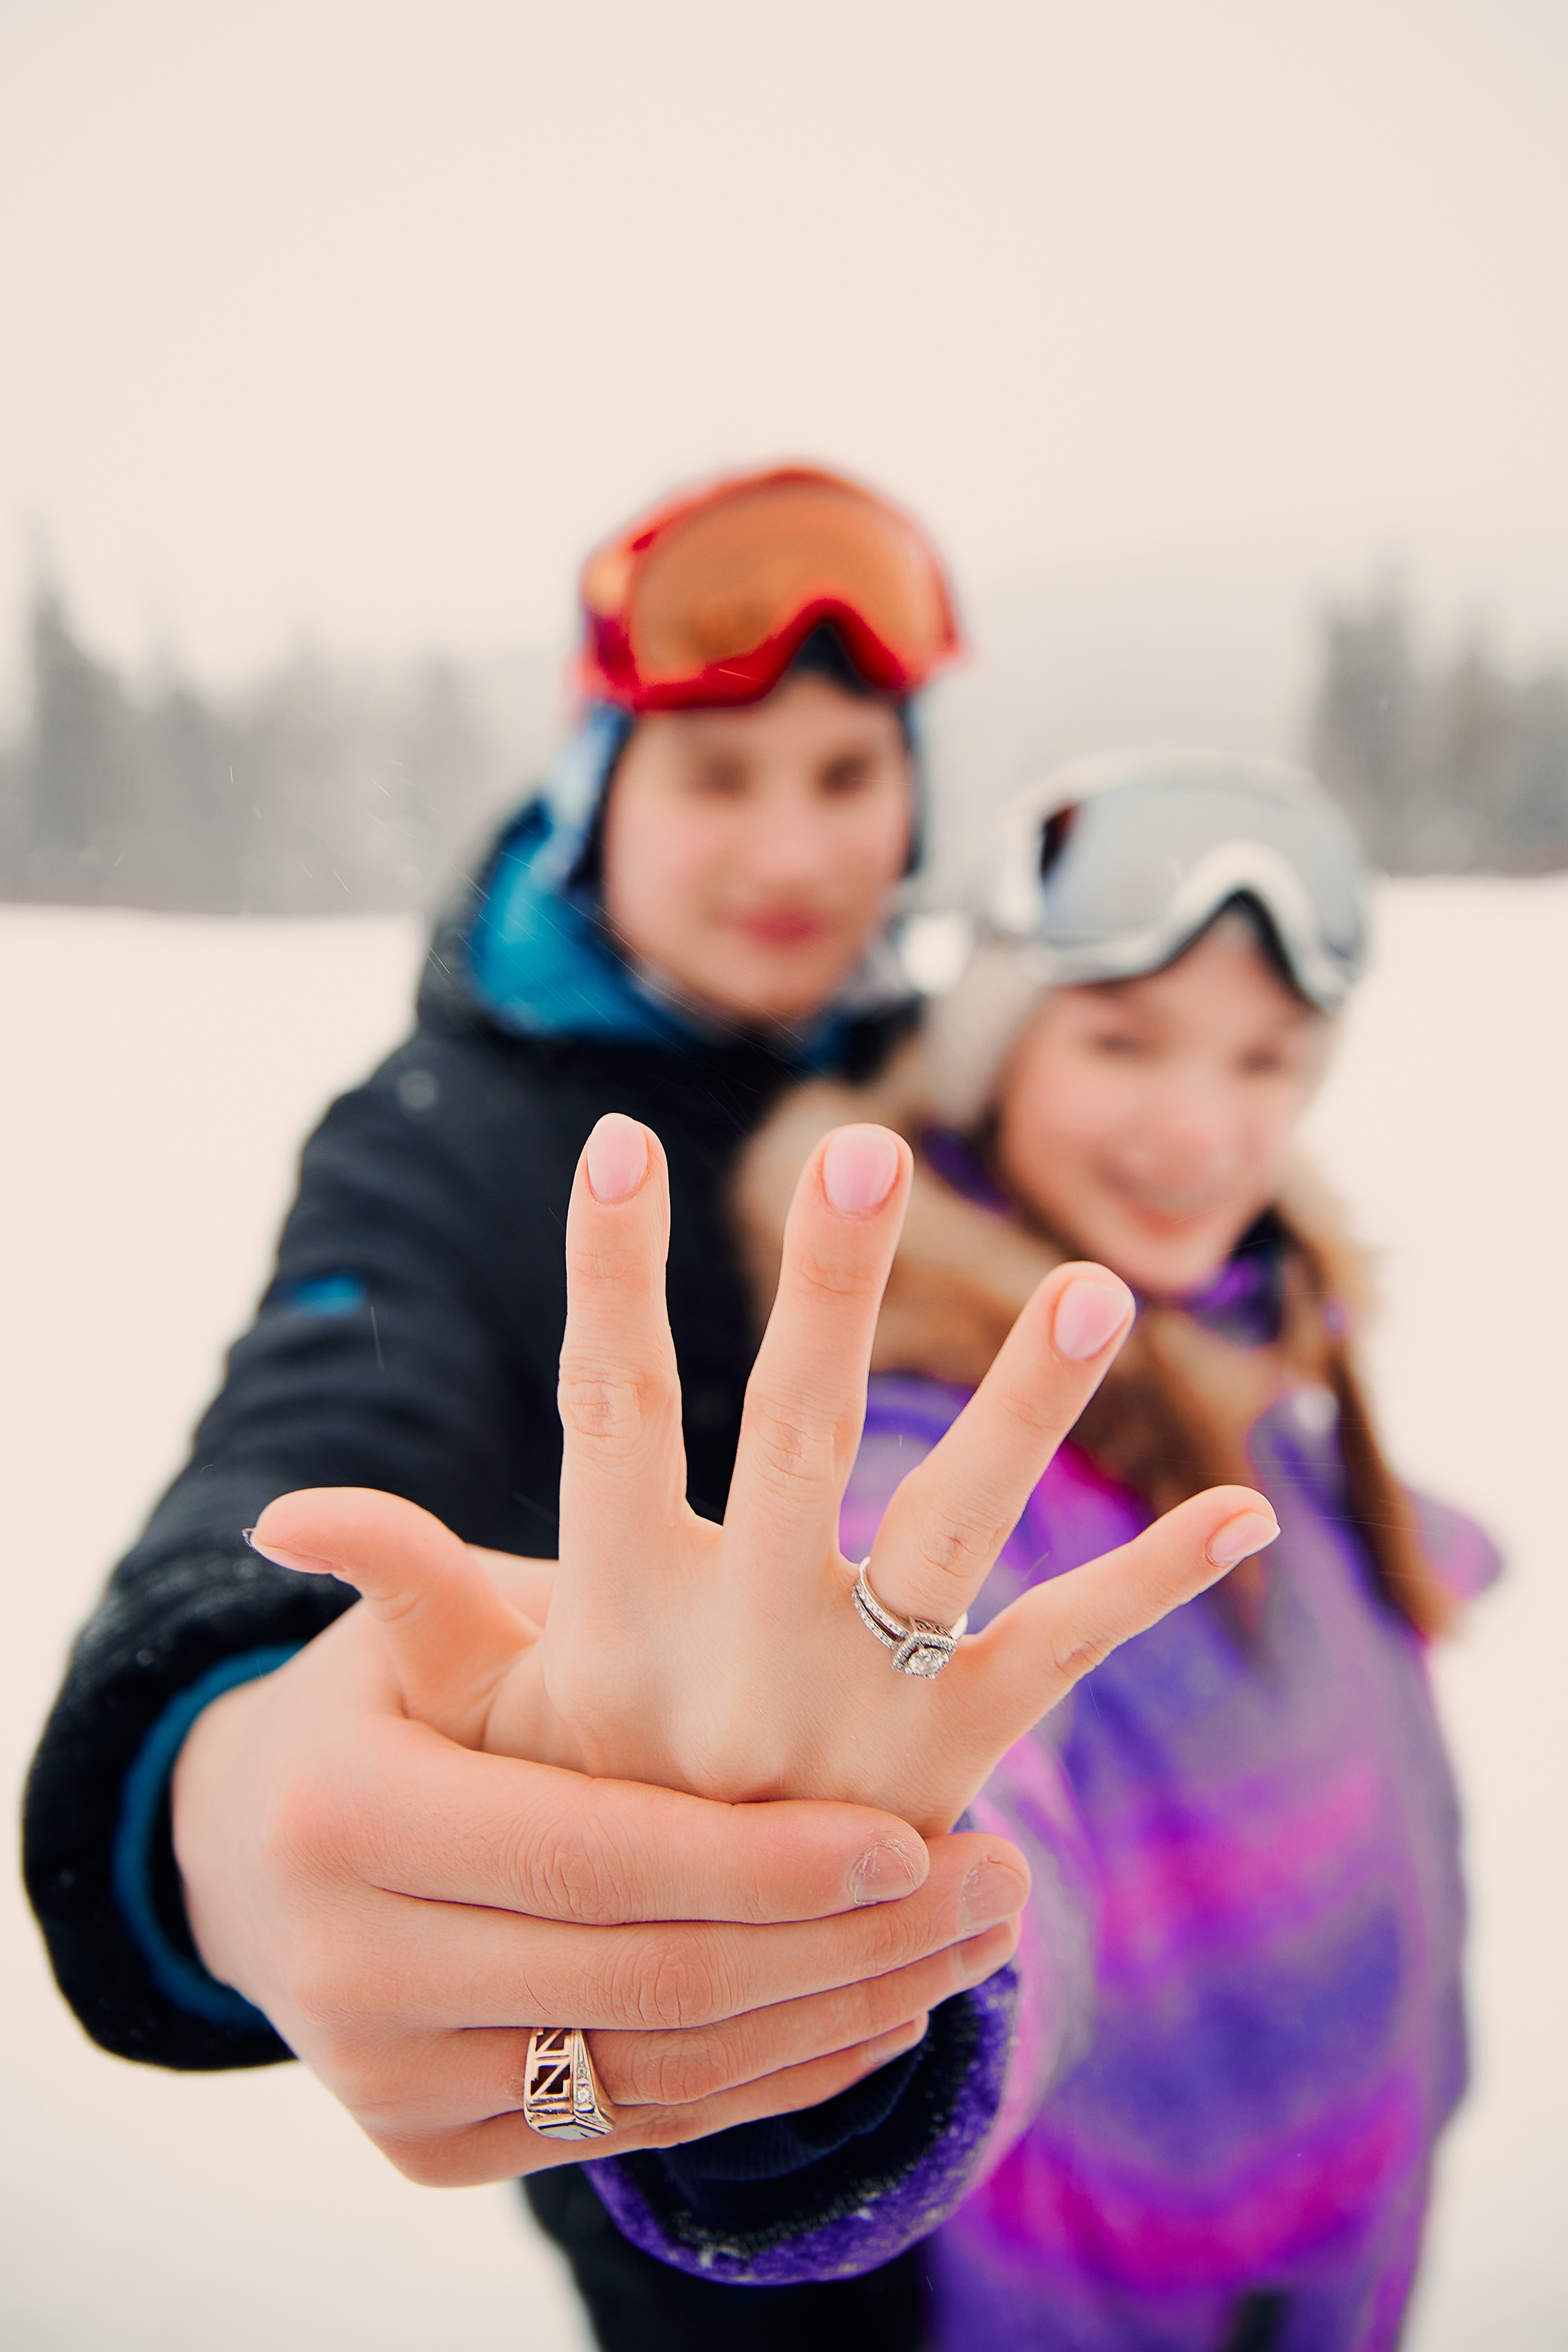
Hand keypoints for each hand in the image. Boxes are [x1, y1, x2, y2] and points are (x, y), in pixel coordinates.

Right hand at [171, 1577, 1026, 2186]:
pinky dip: (774, 2076)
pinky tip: (885, 2011)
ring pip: (663, 2071)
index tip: (912, 1834)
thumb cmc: (373, 1708)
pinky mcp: (431, 2151)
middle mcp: (352, 1979)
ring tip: (977, 1941)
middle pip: (647, 1980)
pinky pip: (640, 2125)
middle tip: (999, 1884)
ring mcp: (390, 2085)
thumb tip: (292, 1513)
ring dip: (841, 2013)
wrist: (261, 1867)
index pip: (590, 1855)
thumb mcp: (403, 1642)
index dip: (757, 1859)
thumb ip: (413, 1578)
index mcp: (342, 1825)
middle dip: (842, 1943)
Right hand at [250, 1117, 1277, 1838]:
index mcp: (621, 1623)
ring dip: (1026, 1407)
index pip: (607, 1419)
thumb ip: (419, 1595)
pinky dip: (1158, 1584)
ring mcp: (864, 1707)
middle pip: (795, 1439)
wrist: (683, 1997)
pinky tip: (1252, 1510)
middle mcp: (746, 1654)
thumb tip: (284, 1516)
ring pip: (954, 1532)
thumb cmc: (571, 1796)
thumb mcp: (481, 1714)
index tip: (620, 1144)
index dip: (607, 1281)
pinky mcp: (959, 1758)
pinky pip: (1067, 1655)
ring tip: (1095, 1284)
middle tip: (864, 1147)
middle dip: (826, 1291)